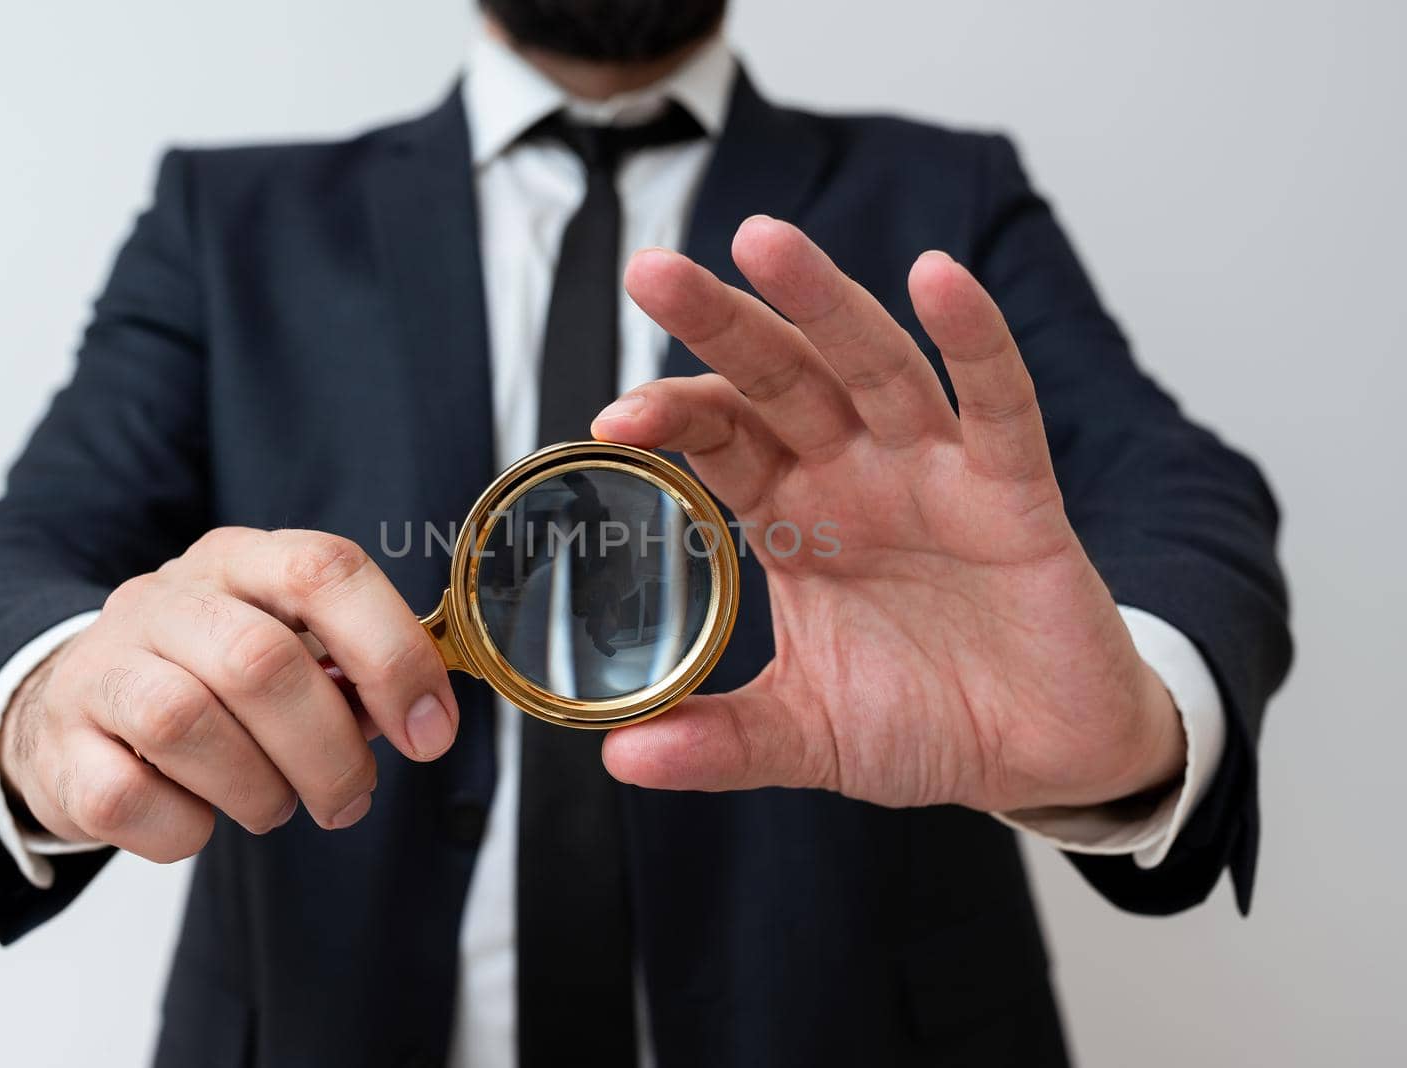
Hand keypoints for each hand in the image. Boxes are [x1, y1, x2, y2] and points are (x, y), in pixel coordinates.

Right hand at [0, 528, 457, 861]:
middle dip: (328, 750)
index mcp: (238, 561)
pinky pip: (125, 797)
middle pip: (260, 660)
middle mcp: (164, 600)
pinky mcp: (59, 745)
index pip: (324, 571)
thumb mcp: (282, 647)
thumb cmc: (205, 679)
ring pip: (186, 723)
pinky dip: (183, 829)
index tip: (430, 731)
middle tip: (348, 797)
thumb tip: (417, 719)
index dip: (392, 653)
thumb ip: (350, 674)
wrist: (67, 705)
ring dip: (257, 790)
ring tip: (271, 805)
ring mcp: (101, 667)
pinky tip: (197, 818)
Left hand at [593, 217, 1183, 813]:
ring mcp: (935, 474)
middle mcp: (855, 477)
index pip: (720, 439)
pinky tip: (940, 280)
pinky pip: (999, 403)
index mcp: (794, 519)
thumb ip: (721, 743)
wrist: (1041, 759)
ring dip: (823, 303)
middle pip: (779, 378)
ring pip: (874, 367)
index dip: (669, 417)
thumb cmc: (925, 721)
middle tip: (653, 271)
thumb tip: (620, 757)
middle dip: (720, 323)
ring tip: (765, 243)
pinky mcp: (1017, 493)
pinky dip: (975, 341)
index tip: (611, 420)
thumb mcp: (807, 736)